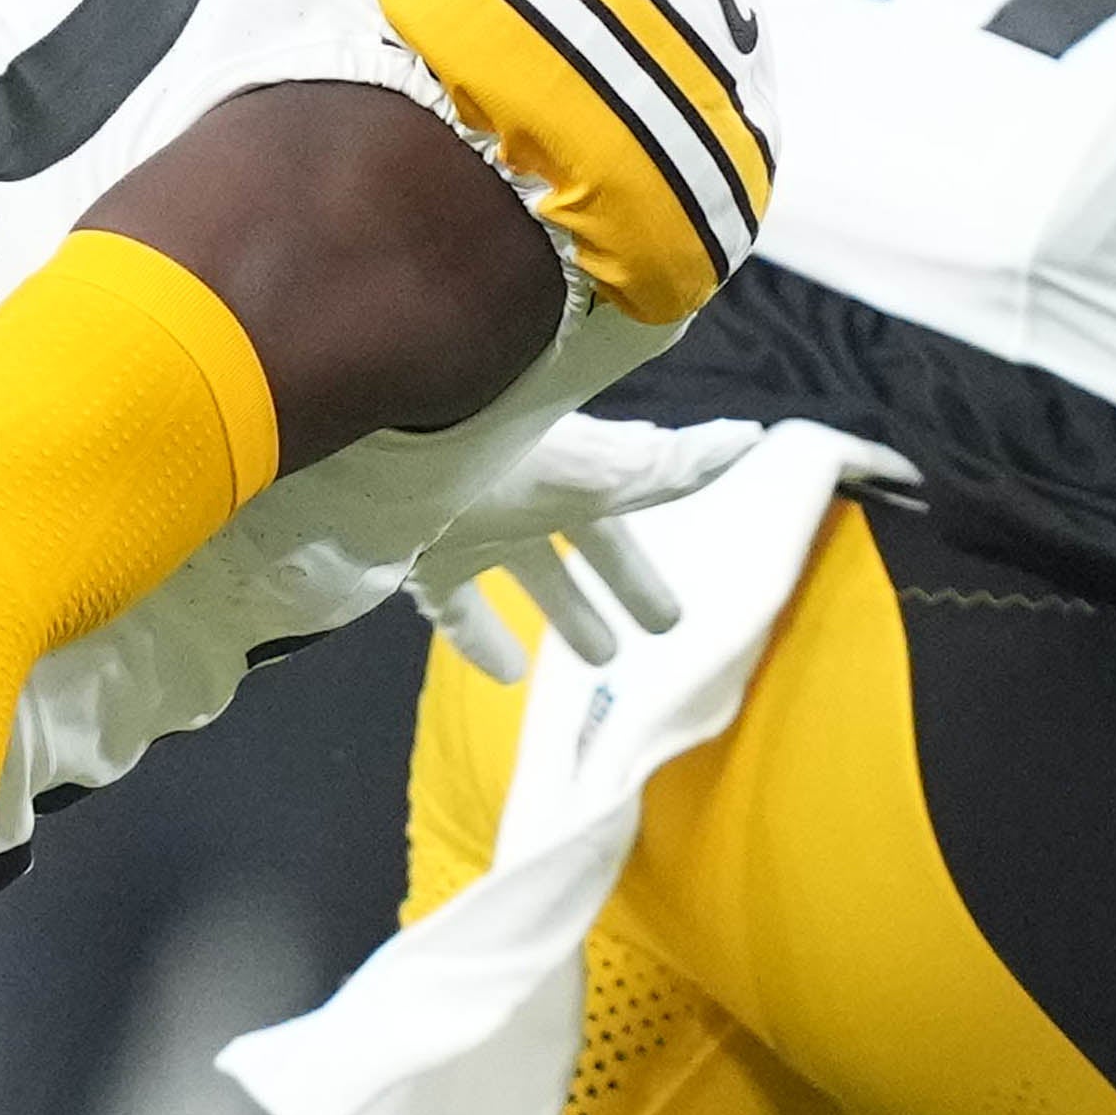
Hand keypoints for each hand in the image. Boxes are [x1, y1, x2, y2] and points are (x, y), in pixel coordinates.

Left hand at [403, 410, 765, 673]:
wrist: (368, 453)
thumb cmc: (491, 461)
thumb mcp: (590, 470)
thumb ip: (665, 468)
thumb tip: (746, 438)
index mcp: (570, 470)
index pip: (633, 506)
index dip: (667, 535)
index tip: (694, 571)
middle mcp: (522, 492)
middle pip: (585, 541)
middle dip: (626, 578)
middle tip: (665, 626)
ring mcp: (466, 524)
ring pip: (526, 569)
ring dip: (565, 609)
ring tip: (599, 657)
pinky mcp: (416, 560)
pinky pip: (457, 605)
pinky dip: (485, 637)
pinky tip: (507, 676)